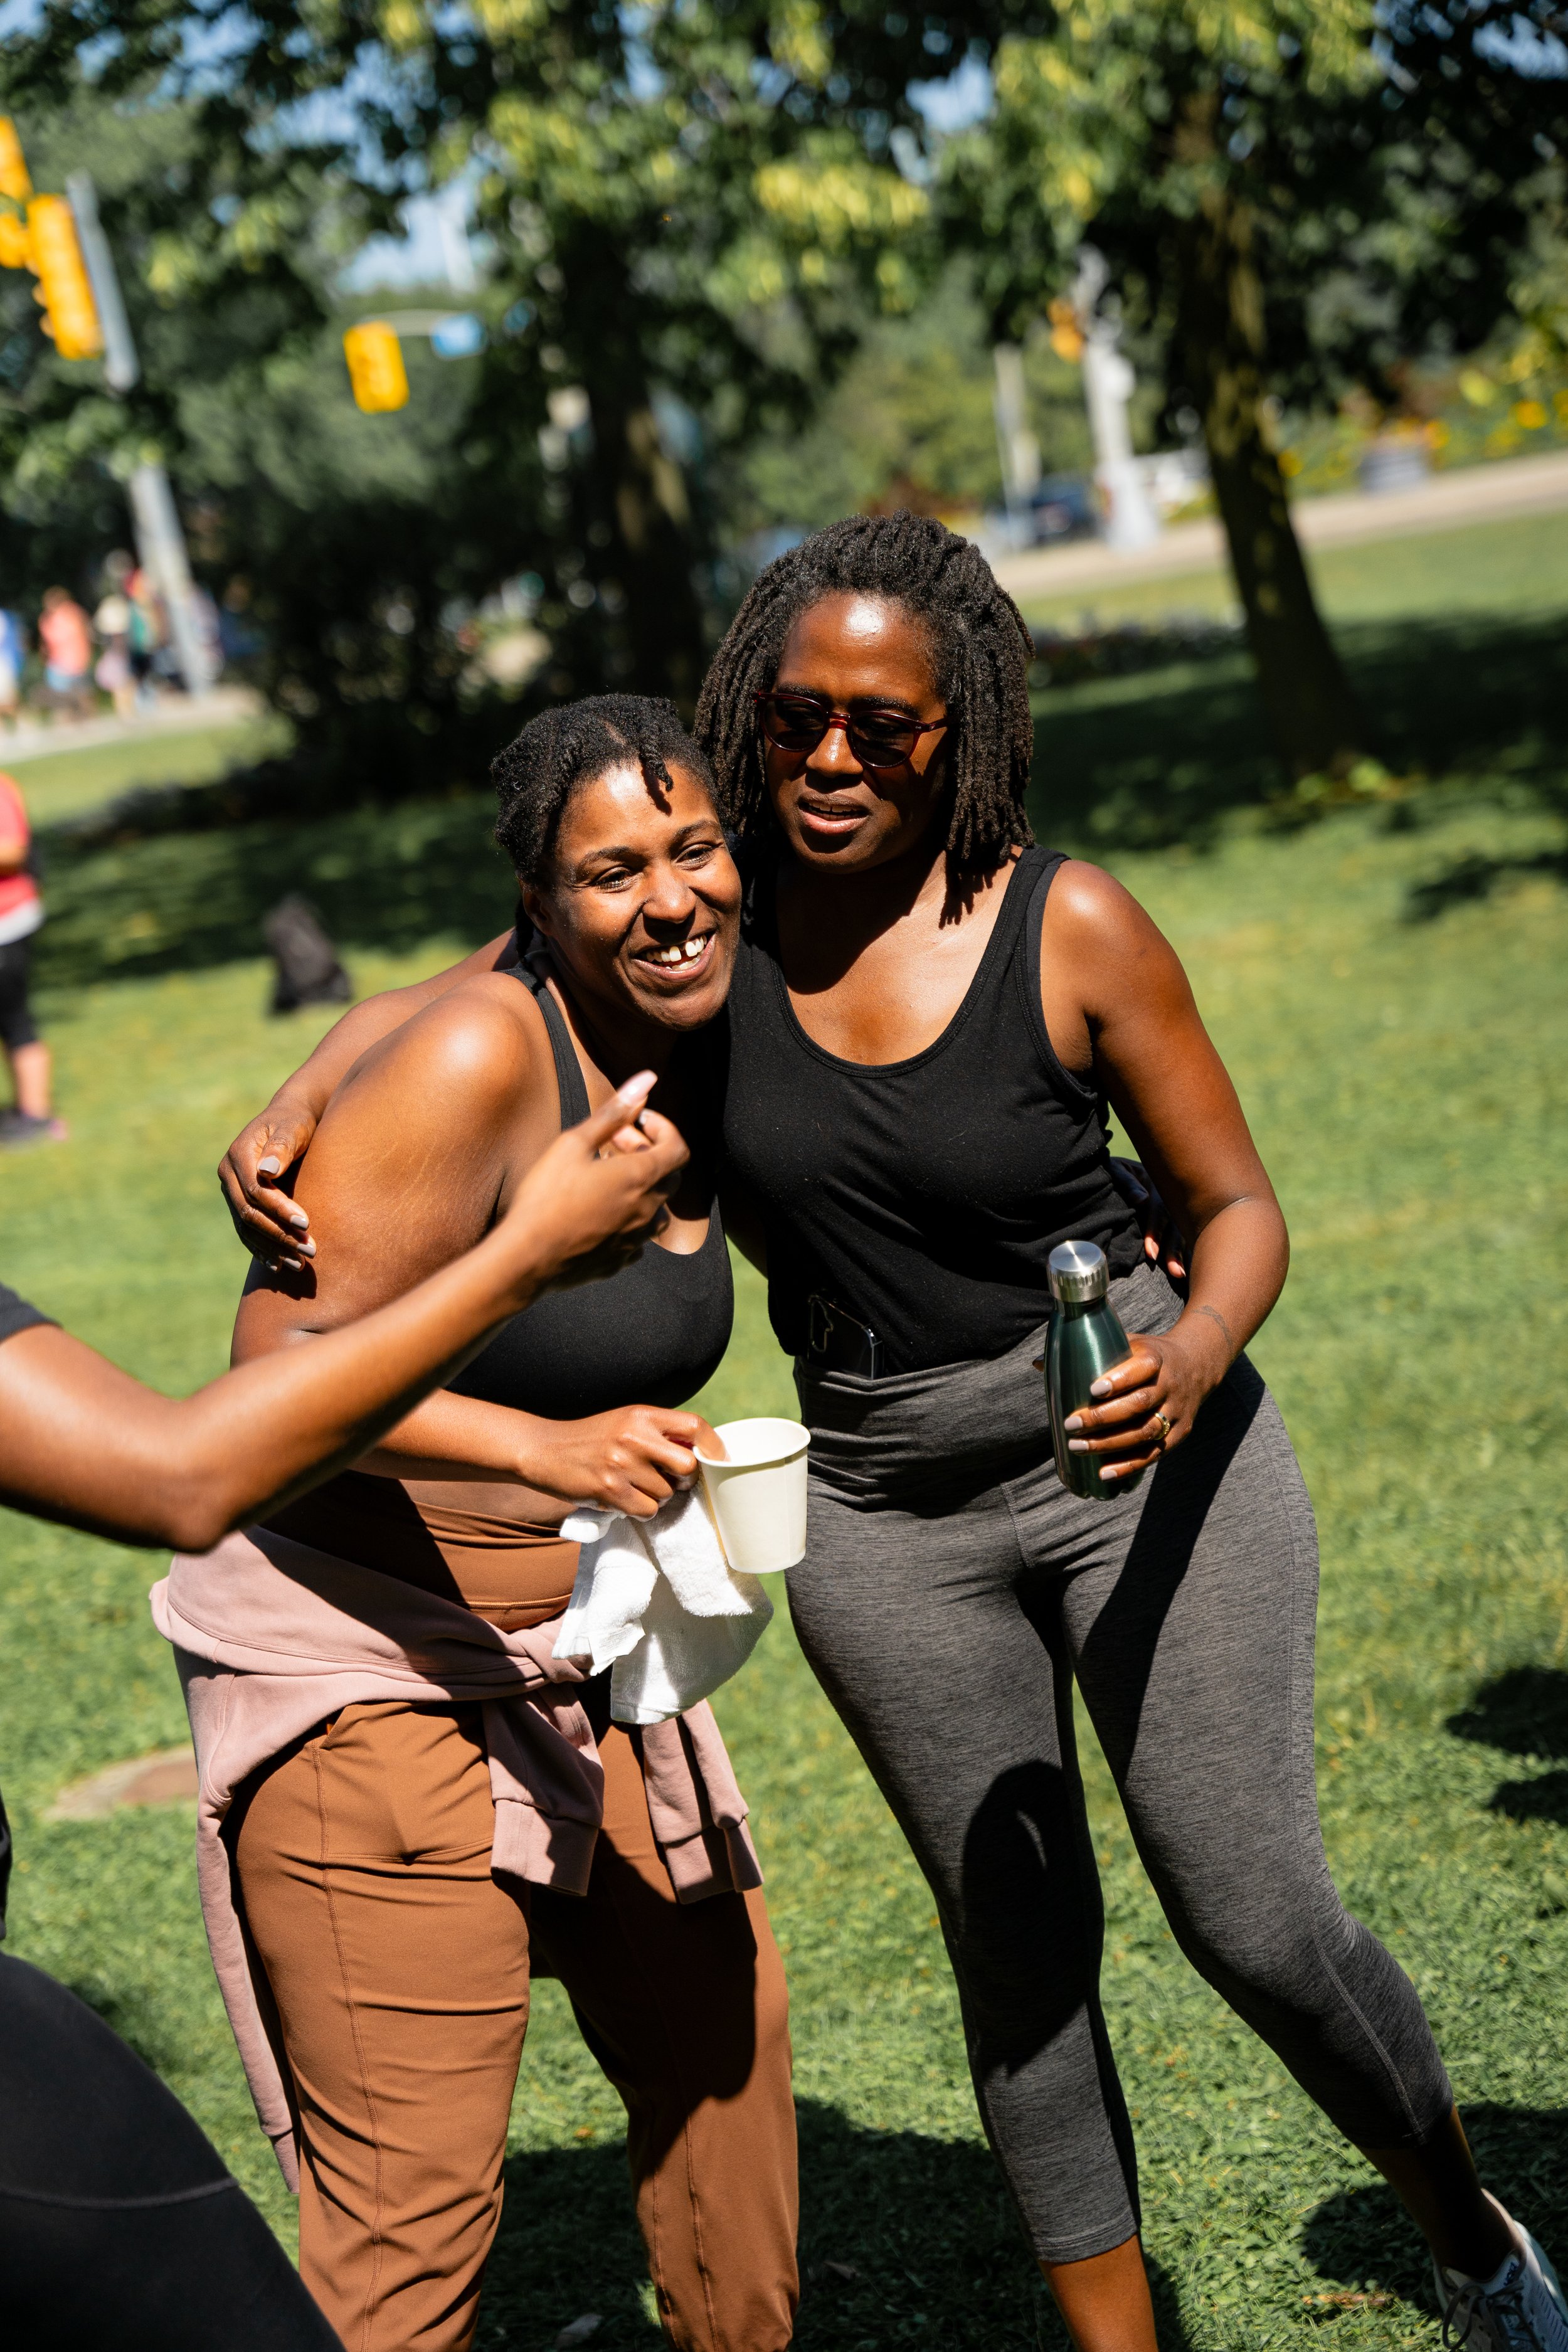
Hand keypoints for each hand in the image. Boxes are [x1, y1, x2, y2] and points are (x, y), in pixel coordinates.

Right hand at [218, 1096, 322, 1271]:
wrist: (289, 1119)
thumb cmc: (296, 1121)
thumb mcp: (293, 1127)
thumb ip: (282, 1145)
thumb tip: (267, 1170)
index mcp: (239, 1154)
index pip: (256, 1191)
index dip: (280, 1209)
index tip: (307, 1223)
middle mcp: (229, 1174)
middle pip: (250, 1213)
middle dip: (280, 1235)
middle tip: (310, 1251)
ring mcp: (231, 1190)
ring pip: (247, 1227)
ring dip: (272, 1248)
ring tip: (299, 1265)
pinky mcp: (239, 1202)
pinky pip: (246, 1231)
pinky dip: (261, 1249)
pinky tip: (278, 1265)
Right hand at [496, 1074, 688, 1303]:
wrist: (527, 1258)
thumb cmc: (546, 1196)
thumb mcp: (575, 1143)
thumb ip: (614, 1111)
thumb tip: (647, 1079)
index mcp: (641, 1177)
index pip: (679, 1147)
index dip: (663, 1128)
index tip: (636, 1121)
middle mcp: (648, 1209)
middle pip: (669, 1175)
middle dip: (647, 1153)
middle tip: (612, 1146)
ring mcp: (636, 1239)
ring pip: (657, 1208)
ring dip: (640, 1188)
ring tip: (606, 1181)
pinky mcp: (620, 1261)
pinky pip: (638, 1237)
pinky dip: (628, 1219)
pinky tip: (598, 1213)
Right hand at [523, 1404, 722, 1518]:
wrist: (543, 1450)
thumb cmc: (591, 1438)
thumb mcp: (626, 1421)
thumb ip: (659, 1432)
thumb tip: (701, 1452)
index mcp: (643, 1415)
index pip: (695, 1426)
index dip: (712, 1446)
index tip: (717, 1460)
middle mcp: (634, 1436)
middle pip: (689, 1465)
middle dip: (685, 1479)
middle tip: (670, 1480)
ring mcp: (621, 1464)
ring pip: (667, 1494)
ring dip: (657, 1497)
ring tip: (634, 1486)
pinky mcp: (609, 1490)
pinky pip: (647, 1510)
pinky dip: (641, 1511)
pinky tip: (624, 1499)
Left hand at [1058, 1316, 1229, 1481]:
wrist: (1196, 1366)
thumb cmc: (1147, 1356)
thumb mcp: (1126, 1343)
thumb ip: (1087, 1352)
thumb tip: (1037, 1364)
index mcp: (1156, 1359)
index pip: (1142, 1369)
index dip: (1119, 1381)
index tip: (1093, 1390)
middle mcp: (1170, 1386)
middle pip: (1139, 1405)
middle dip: (1103, 1418)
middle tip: (1070, 1424)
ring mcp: (1177, 1412)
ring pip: (1145, 1432)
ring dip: (1110, 1444)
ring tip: (1078, 1448)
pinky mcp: (1179, 1434)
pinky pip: (1155, 1454)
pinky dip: (1129, 1466)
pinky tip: (1104, 1473)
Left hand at [1108, 1157, 1186, 1281]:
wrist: (1125, 1166)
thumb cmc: (1115, 1170)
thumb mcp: (1116, 1170)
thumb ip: (1127, 1182)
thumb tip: (1142, 1200)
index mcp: (1156, 1184)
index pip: (1159, 1211)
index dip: (1155, 1232)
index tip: (1151, 1253)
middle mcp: (1169, 1197)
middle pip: (1175, 1225)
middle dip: (1173, 1250)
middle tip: (1174, 1272)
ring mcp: (1173, 1207)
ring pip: (1180, 1231)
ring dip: (1180, 1253)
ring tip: (1180, 1275)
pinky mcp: (1173, 1217)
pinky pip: (1181, 1233)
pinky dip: (1183, 1250)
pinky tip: (1186, 1267)